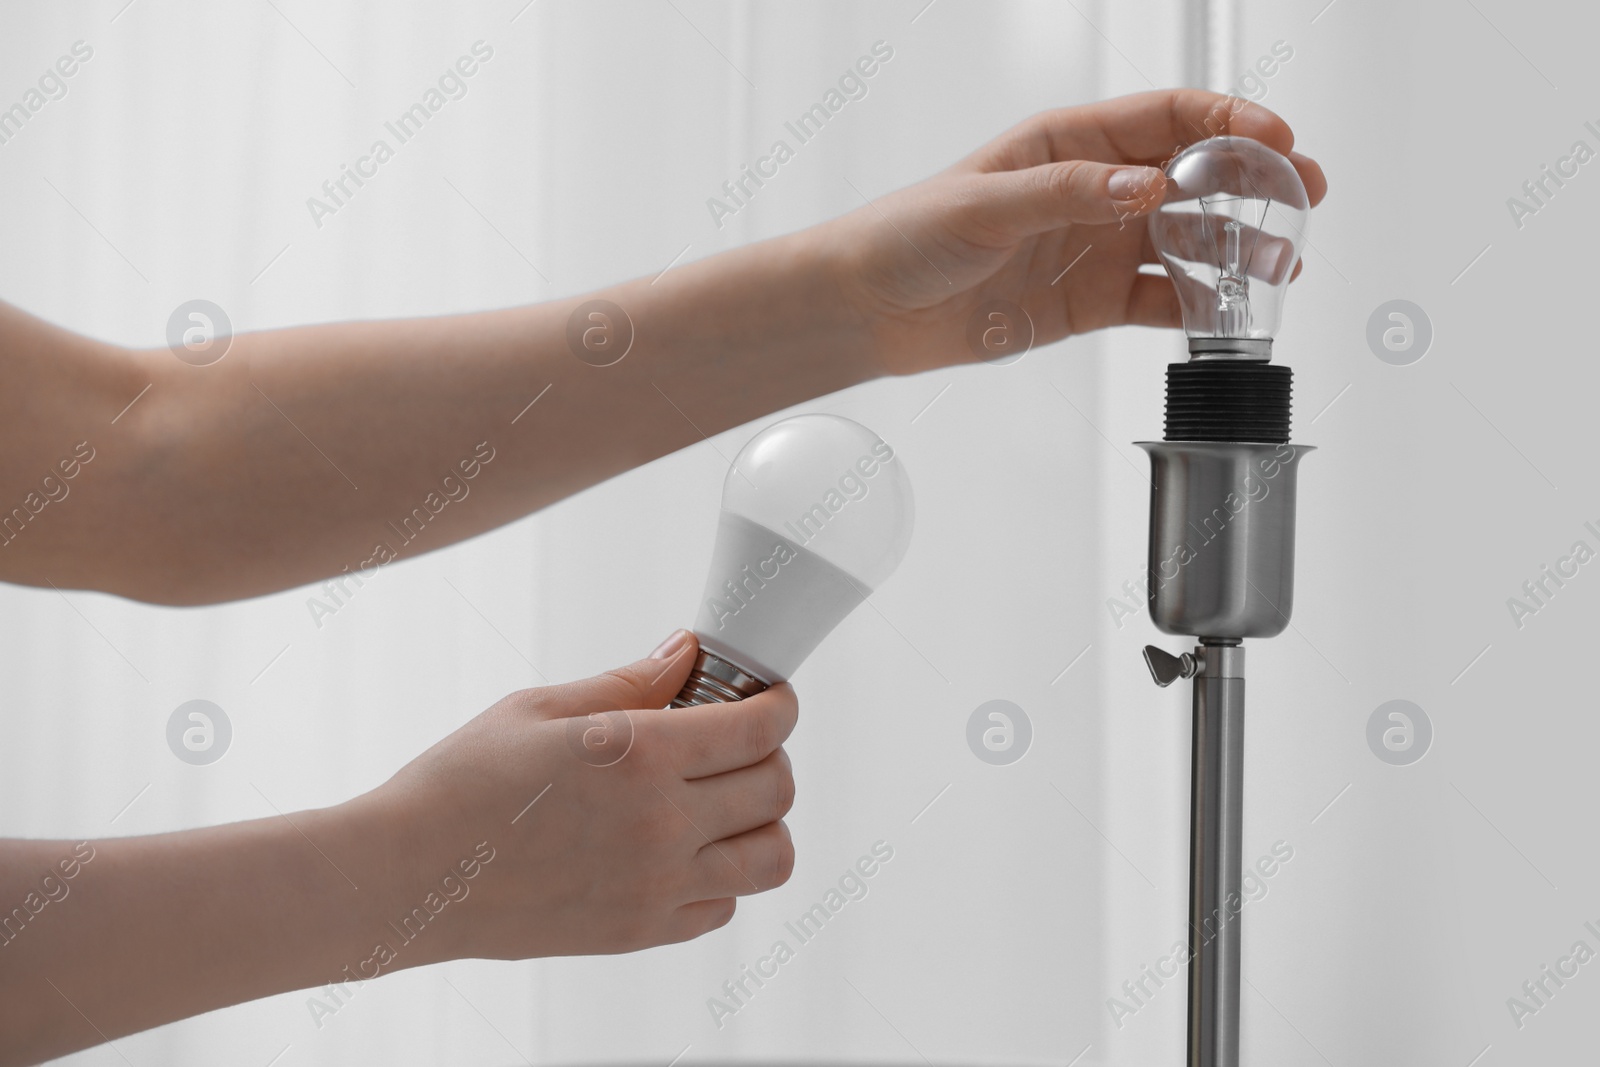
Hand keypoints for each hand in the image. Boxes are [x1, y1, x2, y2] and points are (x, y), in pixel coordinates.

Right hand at [349, 630, 796, 965]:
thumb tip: (688, 652)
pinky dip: (722, 875)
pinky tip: (681, 848)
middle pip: (778, 787)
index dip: (779, 703)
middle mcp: (663, 824)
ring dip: (762, 821)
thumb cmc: (461, 783)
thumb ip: (631, 681)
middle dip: (771, 753)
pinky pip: (724, 906)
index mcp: (641, 756)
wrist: (408, 875)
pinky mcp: (641, 931)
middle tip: (736, 742)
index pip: (762, 728)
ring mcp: (657, 886)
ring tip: (722, 801)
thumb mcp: (543, 708)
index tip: (769, 696)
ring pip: (772, 857)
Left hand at [813, 88, 1328, 374]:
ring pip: (1189, 241)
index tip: (1277, 138)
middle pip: (1194, 176)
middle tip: (1304, 193)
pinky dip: (1198, 305)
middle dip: (1255, 180)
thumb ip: (1068, 195)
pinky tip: (1231, 311)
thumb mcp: (984, 205)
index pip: (1168, 117)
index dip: (1229, 120)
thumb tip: (1146, 187)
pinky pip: (1160, 300)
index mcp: (1070, 144)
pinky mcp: (1091, 302)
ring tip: (1282, 263)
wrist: (872, 308)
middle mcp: (1094, 190)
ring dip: (1239, 249)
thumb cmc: (909, 234)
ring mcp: (1098, 246)